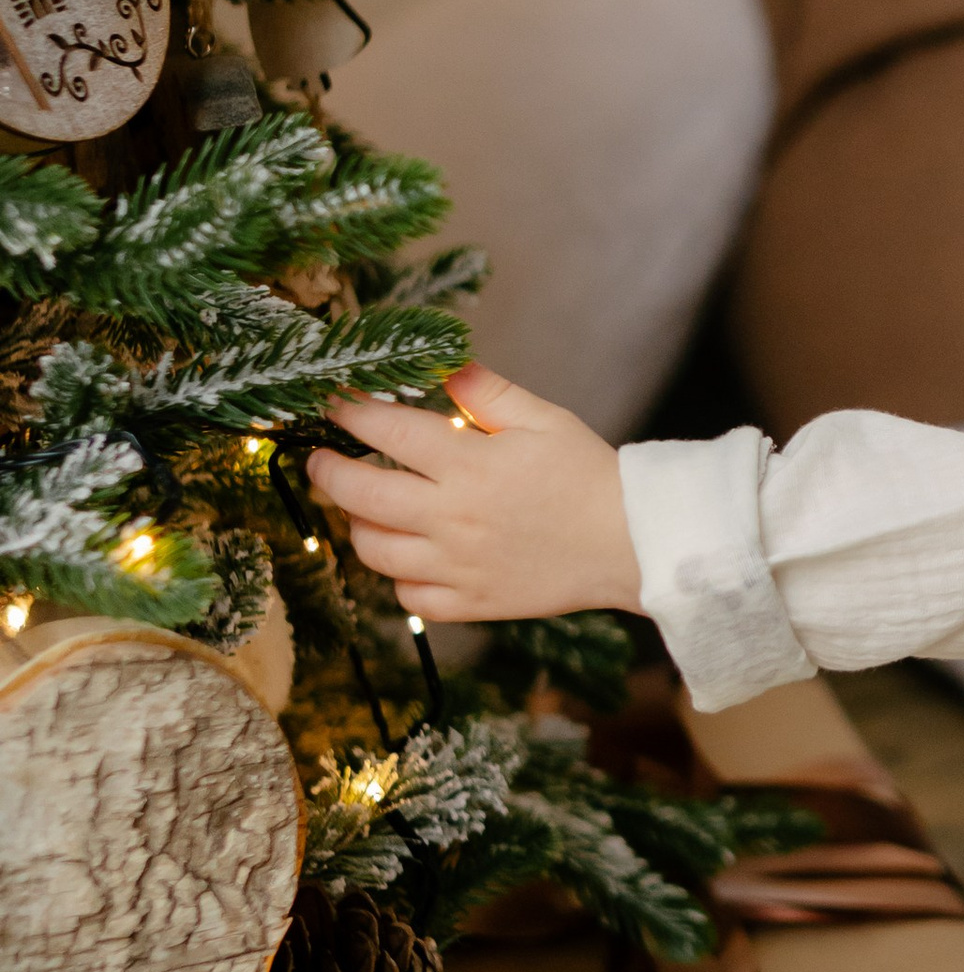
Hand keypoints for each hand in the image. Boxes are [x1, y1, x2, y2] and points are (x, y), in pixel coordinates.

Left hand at [308, 361, 642, 622]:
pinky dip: (397, 577)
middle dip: (327, 471)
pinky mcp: (472, 602)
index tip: (335, 403)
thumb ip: (487, 393)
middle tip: (322, 458)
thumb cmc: (590, 475)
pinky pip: (409, 596)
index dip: (350, 413)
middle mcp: (454, 518)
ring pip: (374, 551)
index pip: (387, 432)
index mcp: (471, 465)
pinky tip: (409, 555)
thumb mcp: (544, 419)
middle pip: (360, 496)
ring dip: (358, 524)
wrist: (634, 543)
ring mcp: (459, 565)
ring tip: (364, 507)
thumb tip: (443, 369)